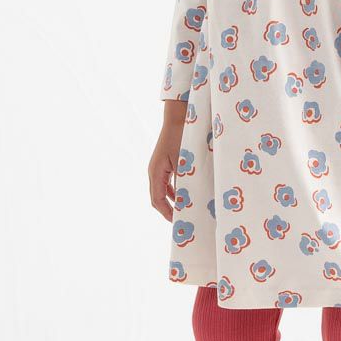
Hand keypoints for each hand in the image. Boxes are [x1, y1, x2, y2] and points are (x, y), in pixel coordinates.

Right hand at [148, 100, 187, 221]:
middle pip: (157, 198)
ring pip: (161, 190)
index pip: (157, 200)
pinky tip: (184, 194)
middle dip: (168, 210)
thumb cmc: (181, 137)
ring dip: (171, 201)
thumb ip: (183, 181)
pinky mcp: (165, 162)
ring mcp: (158, 167)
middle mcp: (154, 171)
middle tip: (182, 220)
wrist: (178, 117)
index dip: (167, 213)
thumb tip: (186, 200)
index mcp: (155, 172)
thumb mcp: (184, 162)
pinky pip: (166, 182)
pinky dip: (174, 191)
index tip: (177, 222)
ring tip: (184, 210)